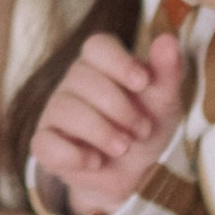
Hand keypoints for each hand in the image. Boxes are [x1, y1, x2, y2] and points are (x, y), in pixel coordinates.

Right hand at [29, 29, 184, 214]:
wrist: (136, 175)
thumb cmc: (146, 128)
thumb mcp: (164, 102)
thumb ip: (167, 71)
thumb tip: (169, 39)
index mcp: (101, 65)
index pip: (97, 46)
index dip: (119, 62)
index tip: (143, 83)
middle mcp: (74, 83)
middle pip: (82, 77)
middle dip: (119, 107)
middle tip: (142, 130)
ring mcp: (56, 113)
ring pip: (66, 109)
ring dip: (101, 131)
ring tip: (123, 147)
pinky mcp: (45, 144)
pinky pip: (46, 144)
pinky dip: (74, 155)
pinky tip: (95, 161)